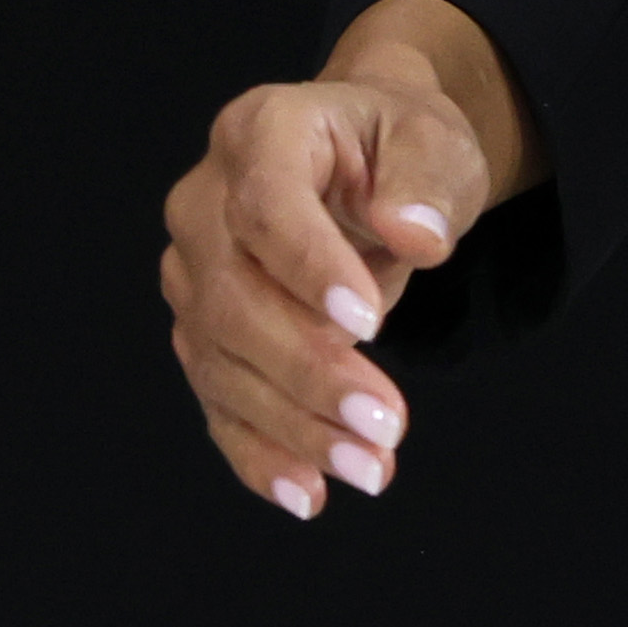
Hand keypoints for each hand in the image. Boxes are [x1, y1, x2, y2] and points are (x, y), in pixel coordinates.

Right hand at [155, 0, 520, 521]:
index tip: (372, 324)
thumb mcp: (434, 141)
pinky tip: (309, 494)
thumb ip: (426, 182)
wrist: (366, 164)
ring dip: (294, 426)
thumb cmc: (398, 147)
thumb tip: (414, 235)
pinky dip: (261, 454)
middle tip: (386, 422)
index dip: (309, 267)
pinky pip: (218, 404)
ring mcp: (193, 275)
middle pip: (232, 299)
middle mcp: (204, 205)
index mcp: (259, 133)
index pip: (266, 205)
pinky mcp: (202, 337)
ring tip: (370, 468)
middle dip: (308, 370)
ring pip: (221, 363)